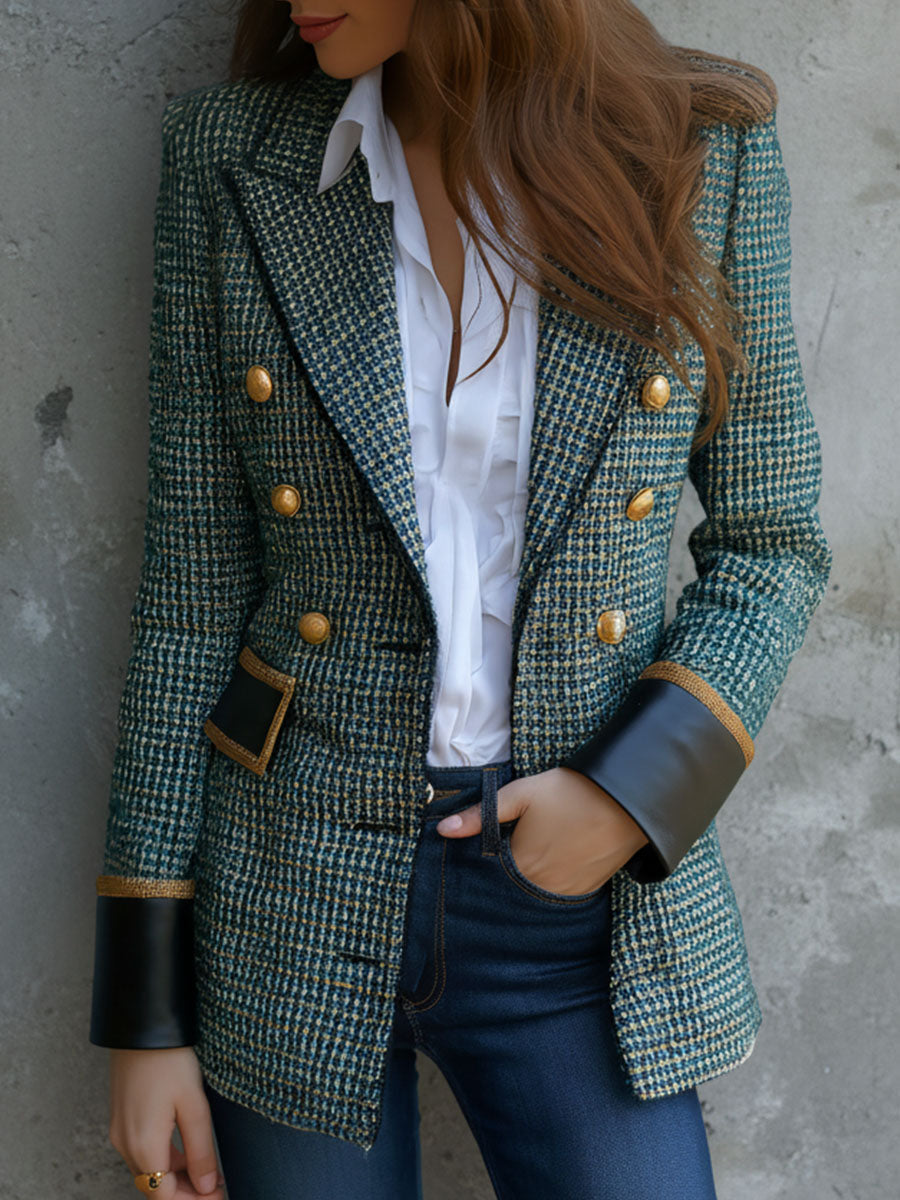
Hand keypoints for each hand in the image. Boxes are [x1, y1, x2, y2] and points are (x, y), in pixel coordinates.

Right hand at [108, 1047, 224, 1198]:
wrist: (143, 1026)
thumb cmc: (169, 1060)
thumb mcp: (194, 1104)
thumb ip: (200, 1150)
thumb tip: (207, 1185)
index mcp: (144, 1145)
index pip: (165, 1195)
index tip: (219, 1196)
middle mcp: (125, 1143)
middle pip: (154, 1187)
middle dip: (185, 1194)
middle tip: (215, 1189)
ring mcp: (120, 1130)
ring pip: (147, 1170)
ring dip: (174, 1179)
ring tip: (206, 1173)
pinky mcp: (121, 1117)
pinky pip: (141, 1152)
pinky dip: (163, 1160)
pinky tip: (185, 1152)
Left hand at [436, 766, 648, 893]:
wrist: (626, 803)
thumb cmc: (571, 794)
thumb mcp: (522, 795)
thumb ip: (482, 815)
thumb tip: (442, 830)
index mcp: (519, 864)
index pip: (486, 875)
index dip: (479, 863)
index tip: (477, 851)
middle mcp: (539, 887)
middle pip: (508, 889)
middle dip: (500, 876)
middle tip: (504, 855)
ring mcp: (564, 892)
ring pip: (532, 894)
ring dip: (524, 882)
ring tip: (529, 855)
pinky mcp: (585, 892)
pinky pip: (556, 895)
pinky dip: (548, 884)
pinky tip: (551, 862)